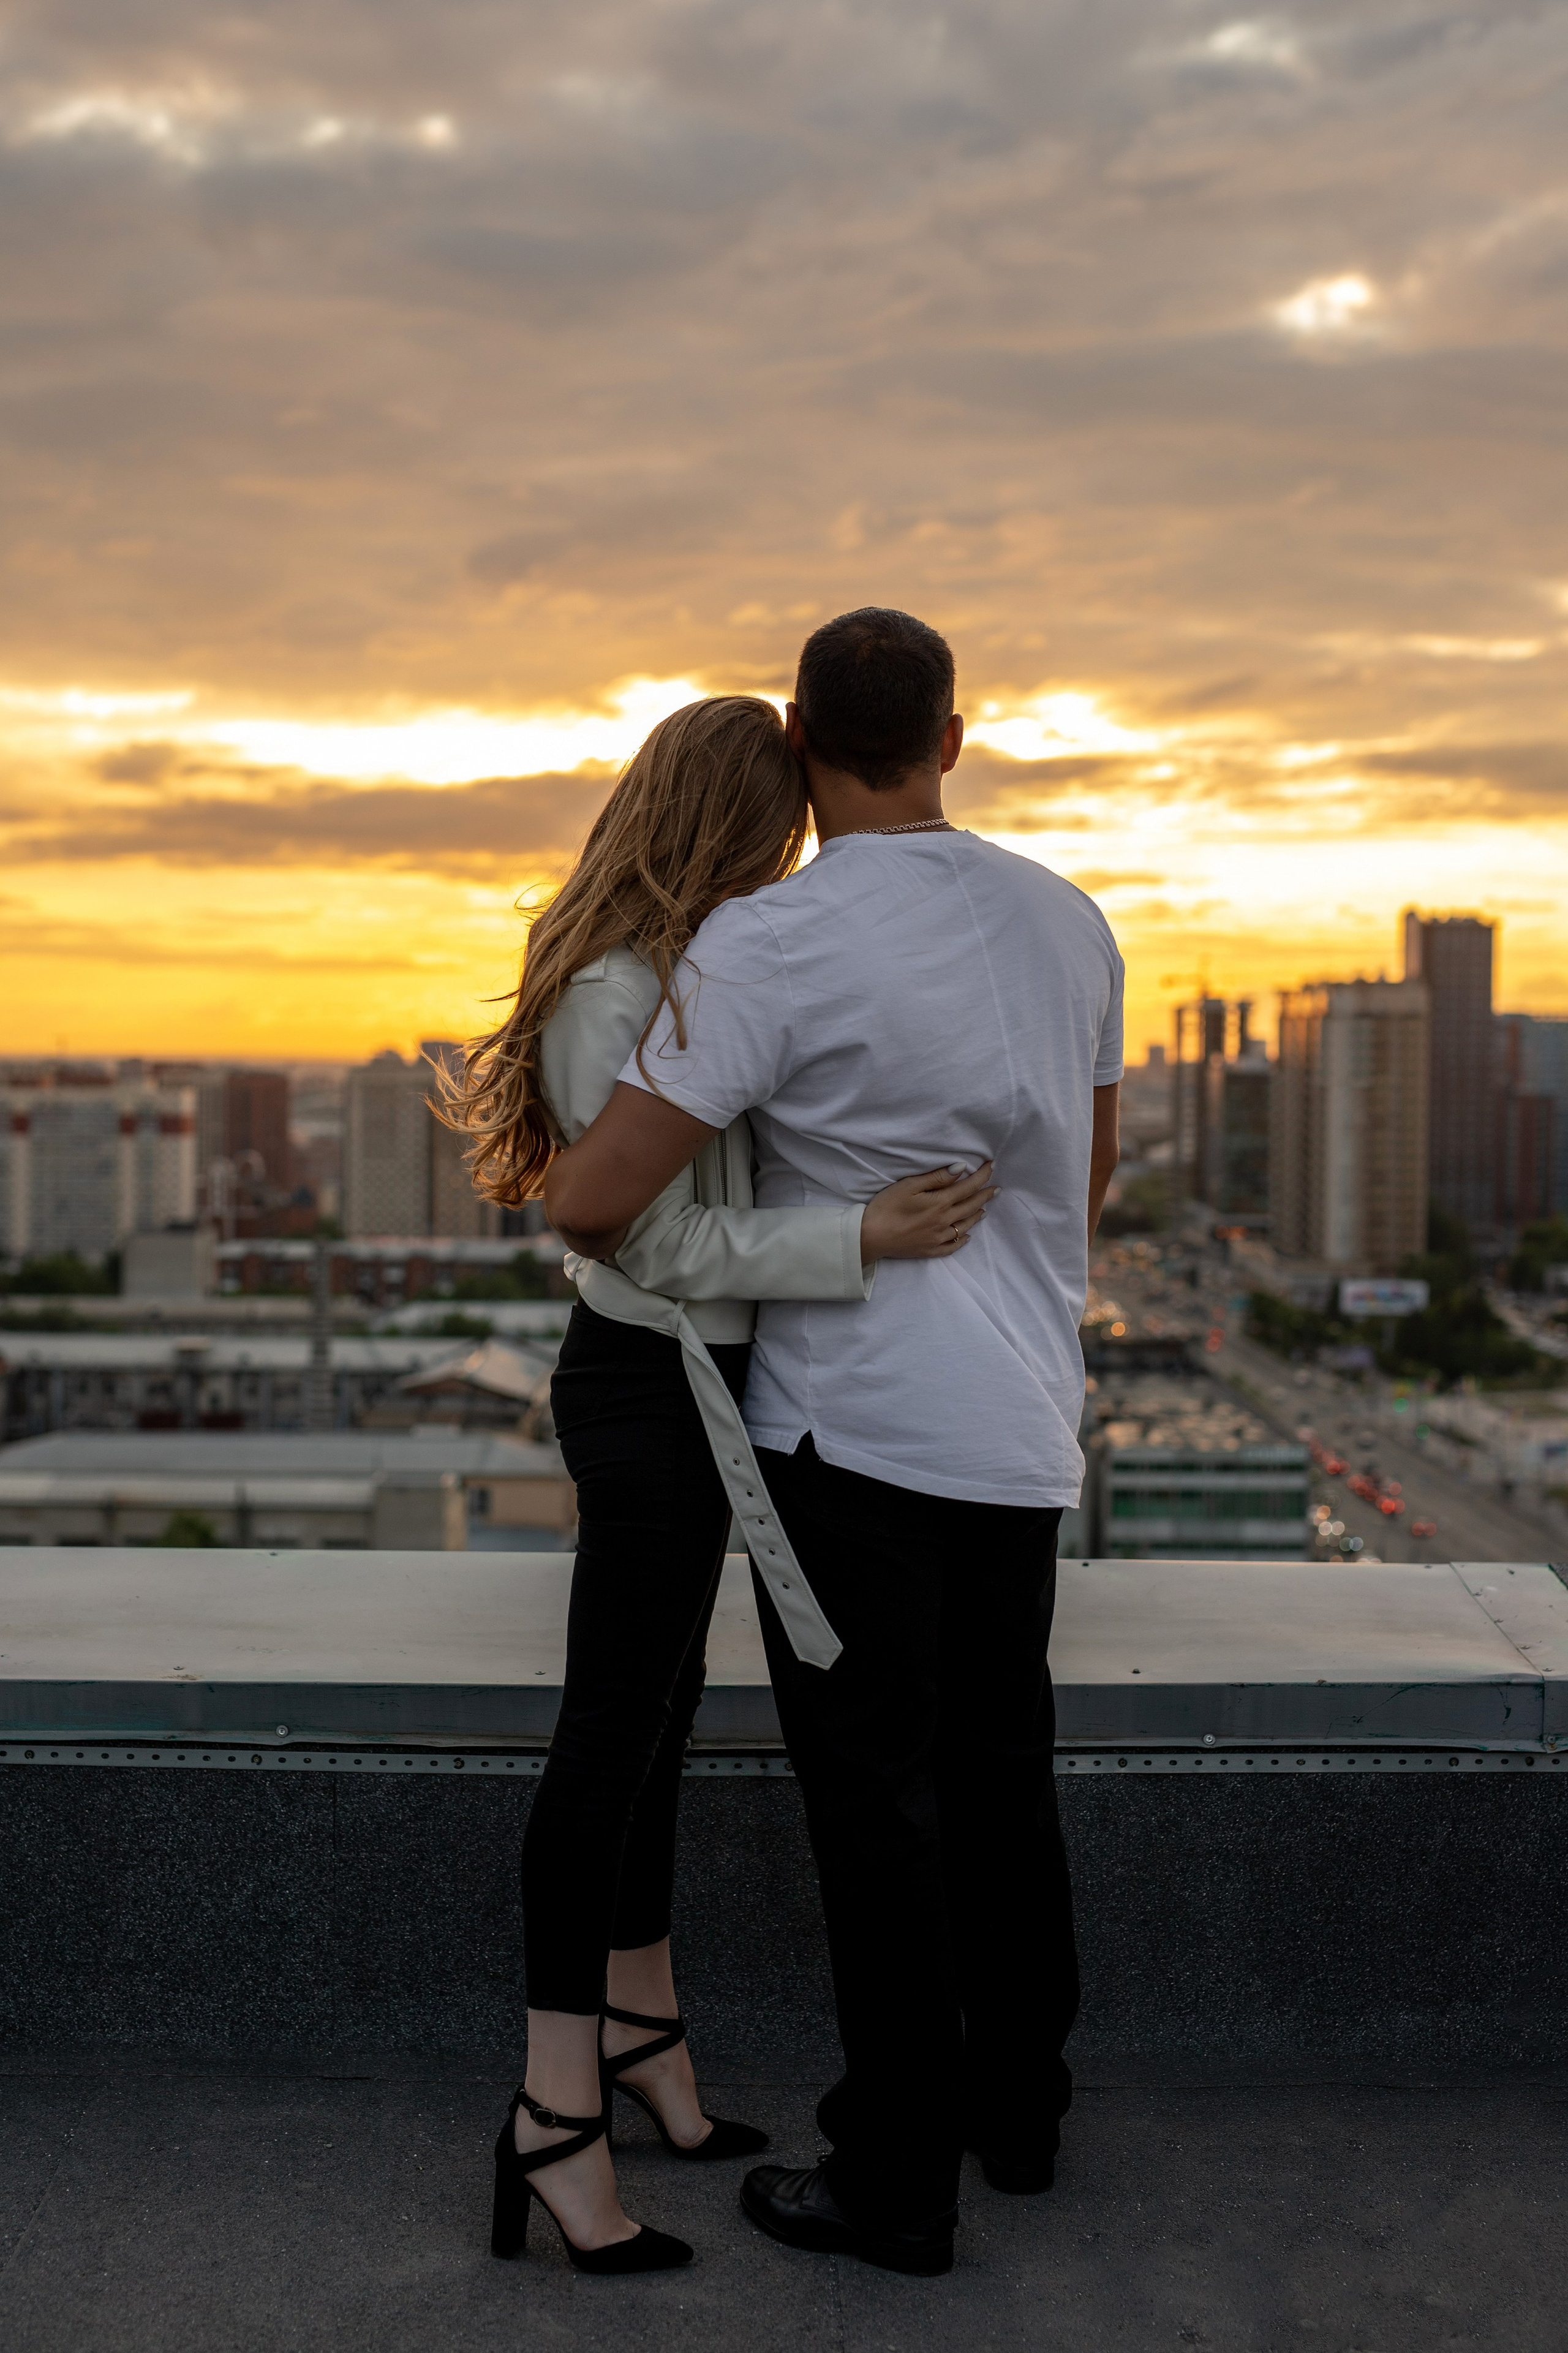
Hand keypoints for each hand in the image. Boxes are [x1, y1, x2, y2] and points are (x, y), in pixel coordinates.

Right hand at [860, 1163, 996, 1263]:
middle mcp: (944, 1221)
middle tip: (996, 1188)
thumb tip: (961, 1169)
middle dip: (985, 1195)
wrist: (870, 1236)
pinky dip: (962, 1240)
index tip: (992, 1166)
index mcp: (940, 1203)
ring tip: (985, 1208)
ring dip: (977, 1215)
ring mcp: (938, 1238)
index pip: (968, 1187)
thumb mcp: (909, 1185)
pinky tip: (967, 1236)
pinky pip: (952, 1246)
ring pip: (965, 1226)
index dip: (982, 1176)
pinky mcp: (929, 1250)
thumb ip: (937, 1178)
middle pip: (971, 1206)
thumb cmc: (886, 1207)